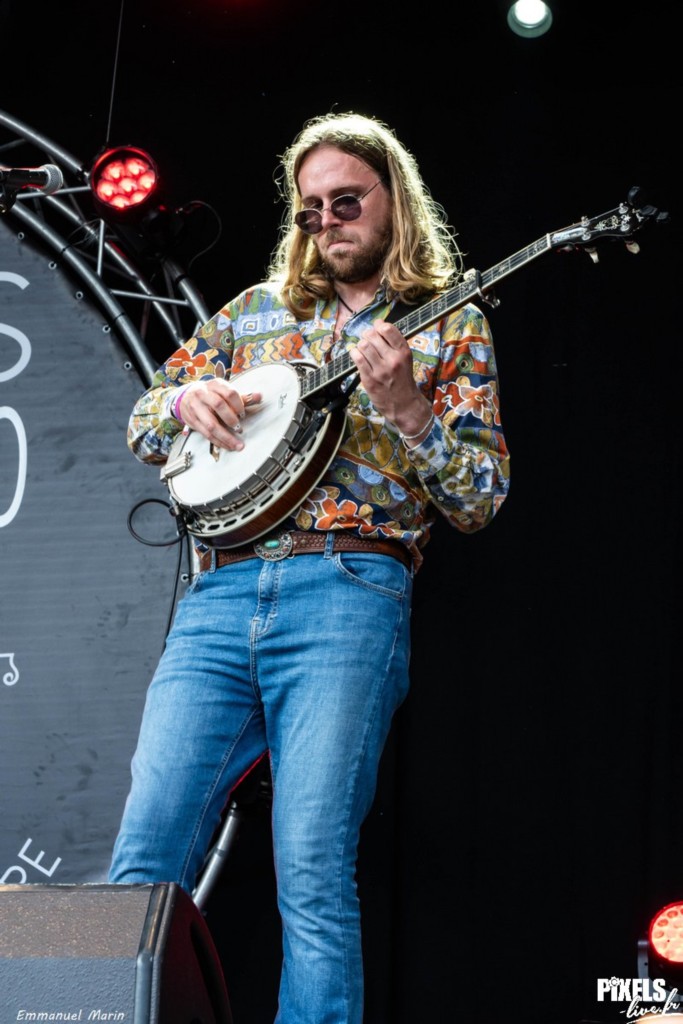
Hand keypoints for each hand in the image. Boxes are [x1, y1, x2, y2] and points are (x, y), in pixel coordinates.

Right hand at [176, 379, 261, 450]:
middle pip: (218, 405)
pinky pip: (206, 433)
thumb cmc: (210, 395)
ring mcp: (195, 407)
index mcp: (214, 384)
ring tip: (237, 444)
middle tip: (240, 429)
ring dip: (226, 436)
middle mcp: (203, 393)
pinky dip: (218, 442)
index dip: (238, 404)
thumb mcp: (224, 392)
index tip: (243, 414)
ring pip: (211, 423)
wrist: (186, 397)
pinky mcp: (192, 420)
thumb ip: (242, 397)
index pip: (229, 392)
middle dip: (231, 419)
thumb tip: (259, 396)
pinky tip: (227, 446)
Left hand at [349, 319, 432, 444]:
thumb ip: (393, 342)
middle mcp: (393, 360)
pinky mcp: (370, 379)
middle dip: (367, 335)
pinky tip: (357, 355)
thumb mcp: (405, 358)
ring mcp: (380, 370)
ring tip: (363, 349)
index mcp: (403, 352)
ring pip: (363, 346)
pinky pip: (357, 359)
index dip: (379, 326)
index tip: (377, 329)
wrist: (404, 404)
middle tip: (367, 340)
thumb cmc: (403, 379)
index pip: (388, 329)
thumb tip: (378, 323)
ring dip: (360, 345)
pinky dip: (354, 354)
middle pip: (372, 336)